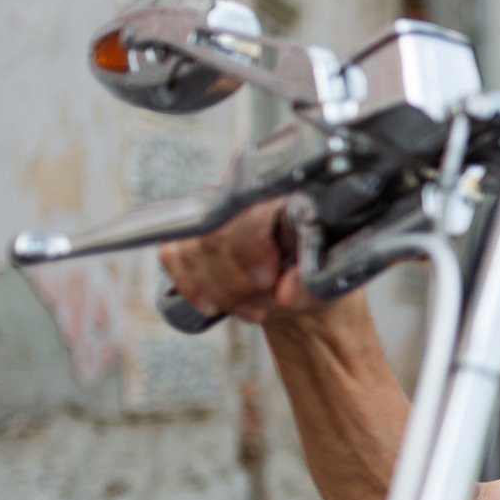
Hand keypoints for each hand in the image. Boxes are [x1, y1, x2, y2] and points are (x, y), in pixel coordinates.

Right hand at [158, 199, 312, 323]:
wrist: (297, 284)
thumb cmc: (316, 273)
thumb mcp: (326, 282)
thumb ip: (311, 285)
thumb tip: (287, 294)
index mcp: (281, 191)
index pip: (250, 208)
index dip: (251, 245)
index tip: (267, 278)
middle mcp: (238, 194)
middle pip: (214, 235)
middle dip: (236, 282)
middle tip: (265, 303)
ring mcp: (208, 212)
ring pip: (191, 250)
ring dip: (220, 292)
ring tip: (254, 308)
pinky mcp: (185, 235)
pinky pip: (173, 258)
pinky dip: (194, 288)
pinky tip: (216, 305)